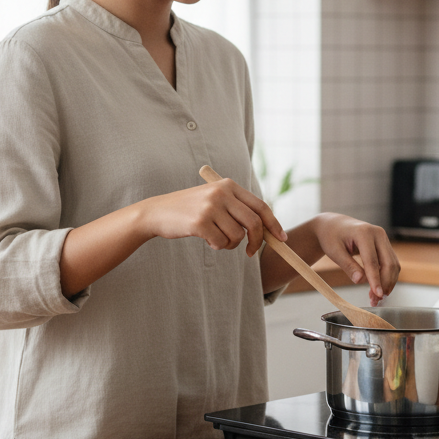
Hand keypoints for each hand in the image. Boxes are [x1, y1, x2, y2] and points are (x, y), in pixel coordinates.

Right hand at [141, 179, 285, 256]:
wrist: (157, 212)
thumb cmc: (189, 210)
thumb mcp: (214, 200)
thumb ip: (237, 209)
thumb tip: (267, 230)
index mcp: (228, 185)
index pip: (261, 206)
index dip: (274, 224)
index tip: (281, 239)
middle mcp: (222, 193)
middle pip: (254, 223)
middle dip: (257, 241)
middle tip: (251, 252)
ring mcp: (211, 207)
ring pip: (237, 236)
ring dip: (229, 244)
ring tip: (216, 239)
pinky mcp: (200, 222)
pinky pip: (221, 243)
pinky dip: (217, 246)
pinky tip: (206, 240)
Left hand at [311, 213, 399, 304]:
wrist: (334, 225)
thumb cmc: (331, 237)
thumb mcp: (334, 252)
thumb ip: (348, 266)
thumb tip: (360, 281)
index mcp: (364, 233)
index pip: (373, 261)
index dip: (376, 280)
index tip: (378, 294)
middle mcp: (378, 233)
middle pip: (389, 263)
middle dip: (384, 283)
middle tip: (376, 300)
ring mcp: (383, 238)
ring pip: (393, 264)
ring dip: (387, 282)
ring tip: (375, 297)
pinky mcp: (384, 244)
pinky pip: (391, 263)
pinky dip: (387, 277)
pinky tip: (378, 288)